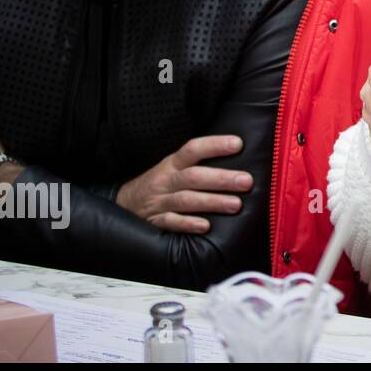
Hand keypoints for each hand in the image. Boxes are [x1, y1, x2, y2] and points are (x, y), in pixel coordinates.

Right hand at [115, 135, 252, 232]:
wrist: (123, 204)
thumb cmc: (160, 184)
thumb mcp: (174, 168)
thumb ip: (199, 163)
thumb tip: (238, 154)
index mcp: (172, 164)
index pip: (193, 149)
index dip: (215, 145)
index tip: (238, 144)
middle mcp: (166, 181)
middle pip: (194, 177)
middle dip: (221, 178)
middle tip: (246, 181)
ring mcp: (159, 201)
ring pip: (186, 200)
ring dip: (212, 202)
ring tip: (236, 205)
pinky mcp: (155, 221)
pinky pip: (171, 222)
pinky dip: (188, 224)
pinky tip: (205, 226)